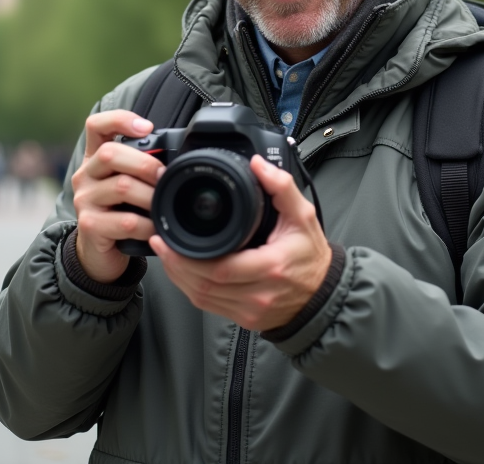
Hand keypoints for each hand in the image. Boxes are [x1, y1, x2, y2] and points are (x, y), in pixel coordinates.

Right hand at [72, 110, 165, 282]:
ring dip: (151, 196)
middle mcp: (85, 175)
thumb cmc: (119, 213)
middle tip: (165, 177)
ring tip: (165, 204)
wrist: (99, 253)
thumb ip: (139, 167)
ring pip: (121, 186)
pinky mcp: (89, 226)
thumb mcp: (125, 185)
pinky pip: (125, 221)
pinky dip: (147, 225)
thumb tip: (176, 157)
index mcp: (94, 159)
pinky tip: (156, 228)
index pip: (96, 126)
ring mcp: (84, 200)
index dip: (119, 119)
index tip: (147, 127)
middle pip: (110, 153)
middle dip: (145, 163)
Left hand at [150, 155, 331, 330]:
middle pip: (204, 285)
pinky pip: (209, 306)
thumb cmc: (312, 256)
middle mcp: (258, 293)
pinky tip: (181, 272)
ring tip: (165, 253)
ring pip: (202, 298)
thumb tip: (258, 165)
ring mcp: (250, 310)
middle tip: (160, 241)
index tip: (170, 237)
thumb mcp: (303, 216)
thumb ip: (281, 187)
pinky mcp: (244, 319)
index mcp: (271, 267)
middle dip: (176, 264)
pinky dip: (191, 288)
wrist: (323, 294)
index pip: (221, 268)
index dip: (187, 257)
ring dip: (179, 276)